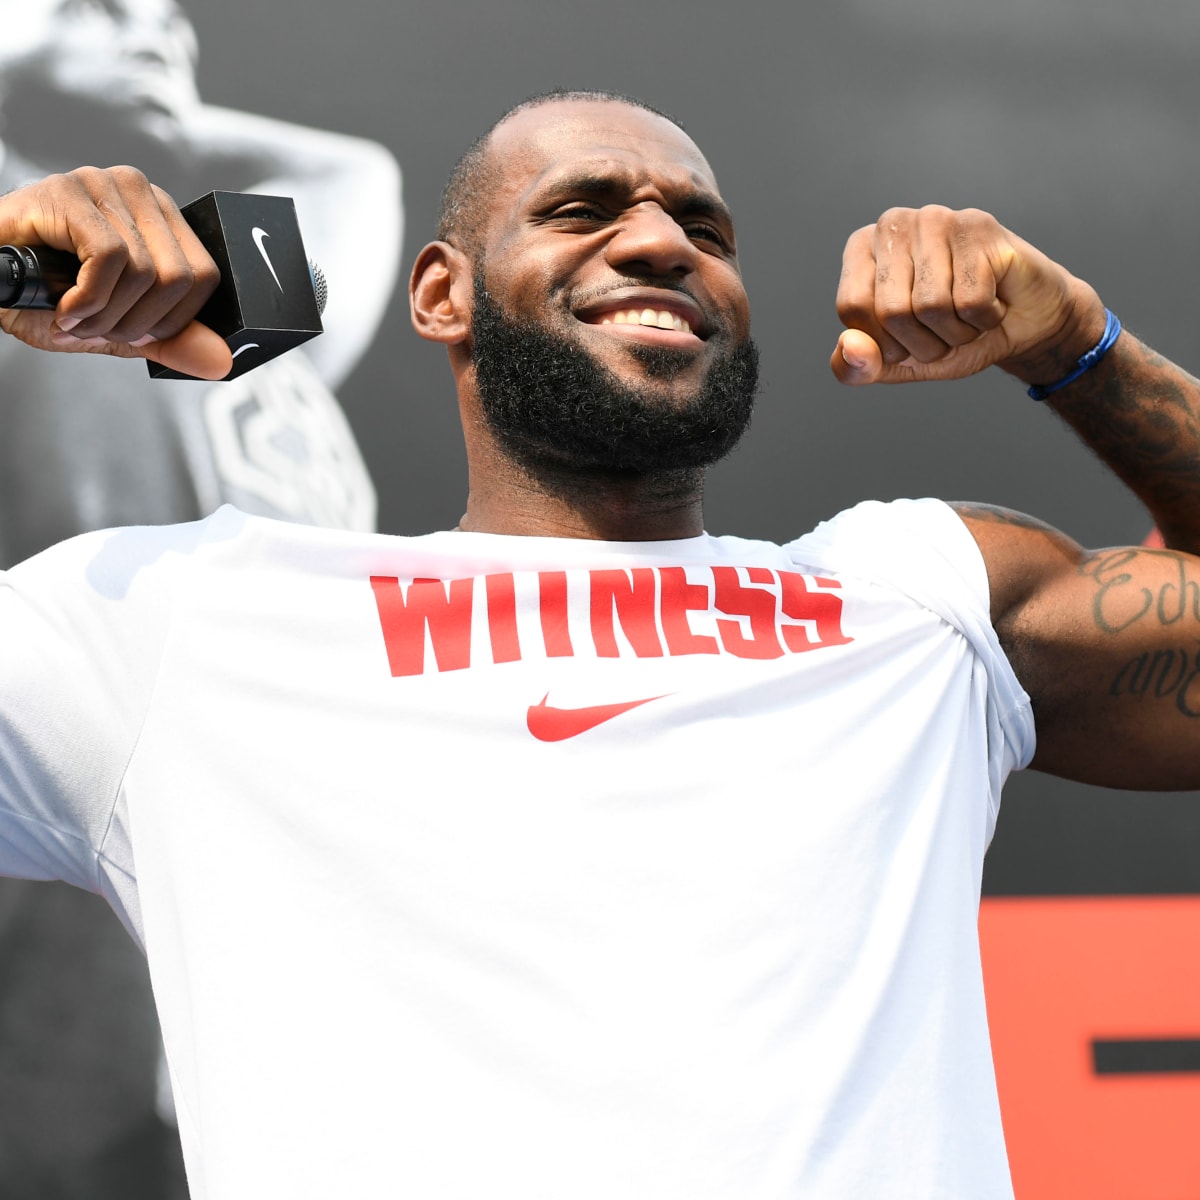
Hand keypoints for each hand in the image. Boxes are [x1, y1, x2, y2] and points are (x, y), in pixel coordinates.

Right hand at [0, 166, 231, 379]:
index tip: (134, 332)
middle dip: (137, 323)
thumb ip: (170, 342)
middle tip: (96, 328)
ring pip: (146, 271)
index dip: (173, 321)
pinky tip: (65, 307)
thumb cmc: (43, 293)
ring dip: (106, 315)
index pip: (207, 276)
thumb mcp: (117, 327)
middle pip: (180, 278)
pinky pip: (111, 257)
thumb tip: (223, 361)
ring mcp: (105, 186)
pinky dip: (89, 297)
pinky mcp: (71, 192)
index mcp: (161, 220)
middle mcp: (140, 194)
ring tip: (75, 318)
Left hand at [829, 204, 1106, 388]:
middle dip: (924, 343)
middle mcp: (892, 224)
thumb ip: (858, 367)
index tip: (908, 338)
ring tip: (968, 314)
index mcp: (861, 249)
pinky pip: (971, 302)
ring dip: (956, 333)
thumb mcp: (897, 364)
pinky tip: (993, 300)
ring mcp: (936, 219)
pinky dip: (985, 320)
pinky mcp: (979, 226)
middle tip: (945, 330)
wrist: (1022, 322)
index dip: (885, 343)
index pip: (854, 308)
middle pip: (892, 310)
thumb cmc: (951, 334)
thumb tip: (850, 347)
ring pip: (932, 306)